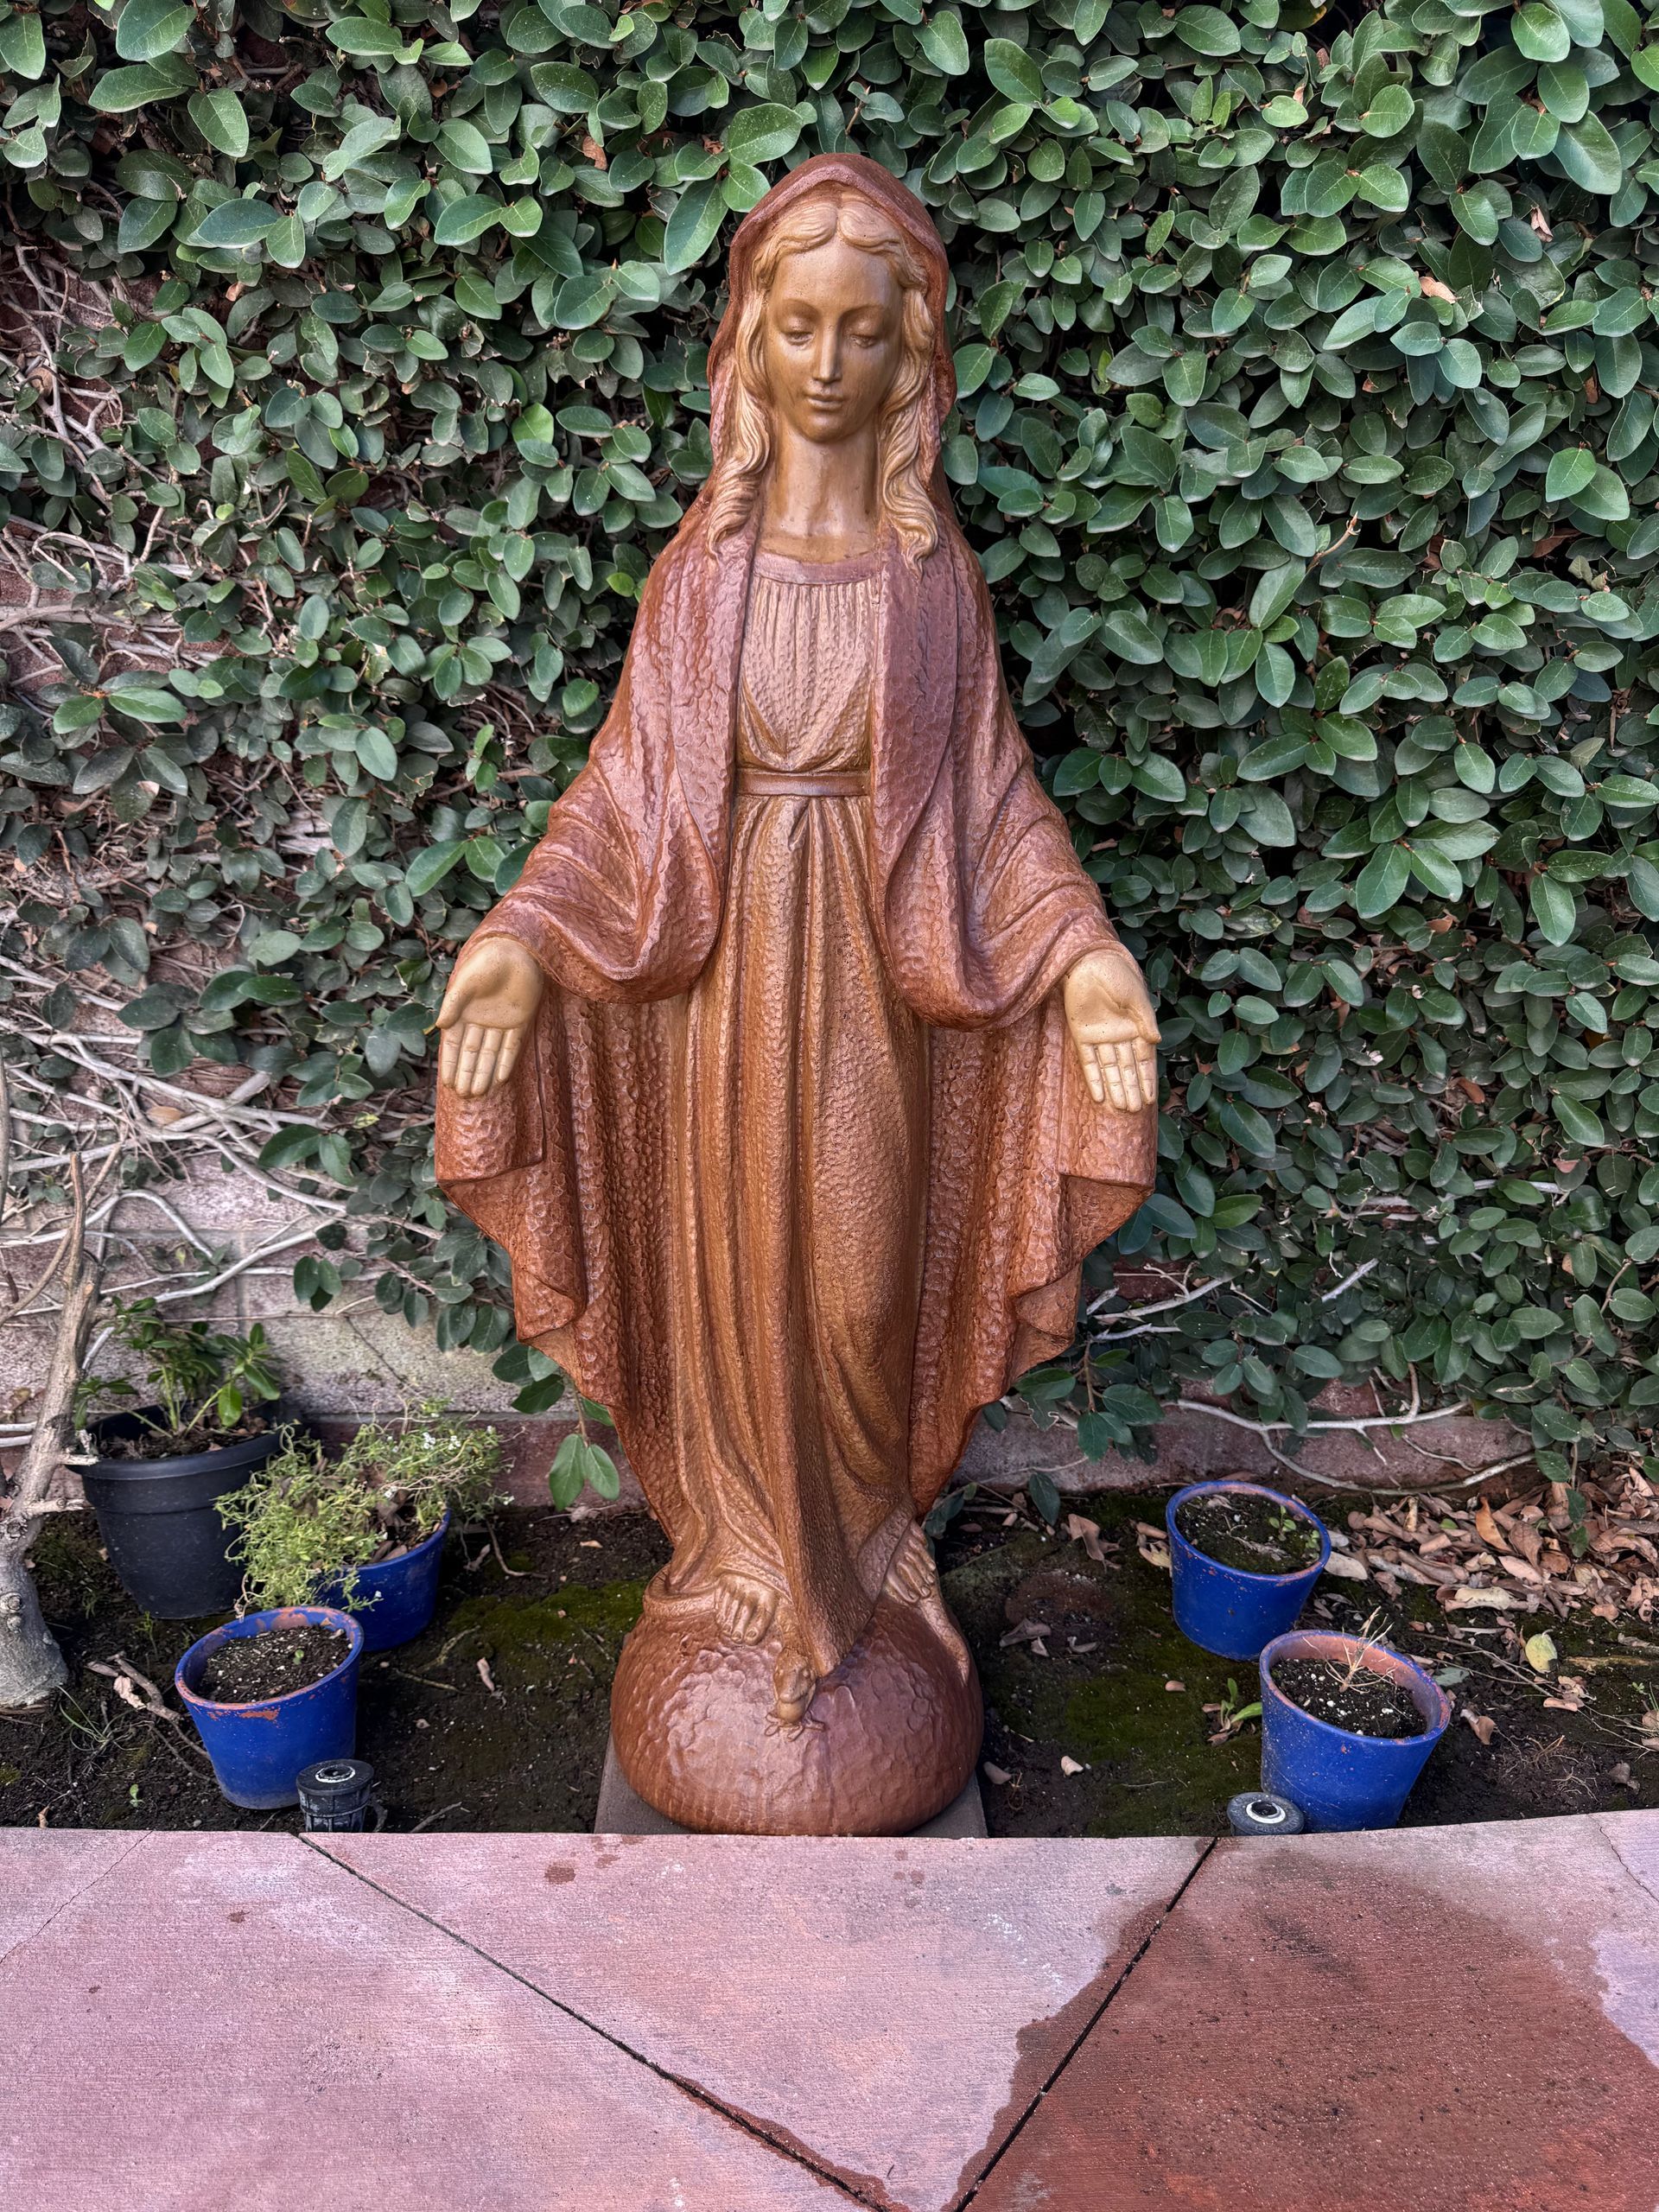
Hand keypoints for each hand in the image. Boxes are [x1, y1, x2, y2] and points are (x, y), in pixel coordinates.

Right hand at [436, 935, 542, 1097]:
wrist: (516, 949)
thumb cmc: (486, 961)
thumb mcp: (466, 982)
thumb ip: (454, 1003)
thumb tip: (441, 1026)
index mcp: (463, 1011)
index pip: (455, 1044)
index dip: (451, 1063)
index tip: (448, 1083)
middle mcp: (480, 1020)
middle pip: (472, 1053)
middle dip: (468, 1074)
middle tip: (464, 1096)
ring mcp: (500, 1021)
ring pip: (491, 1053)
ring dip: (485, 1073)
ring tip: (479, 1093)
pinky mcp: (520, 1020)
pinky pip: (512, 1046)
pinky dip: (507, 1062)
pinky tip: (501, 1079)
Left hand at [1064, 946, 1159, 1112]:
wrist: (1089, 960)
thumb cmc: (1117, 974)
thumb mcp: (1135, 997)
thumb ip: (1144, 1020)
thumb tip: (1155, 1043)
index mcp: (1136, 1027)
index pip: (1144, 1060)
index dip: (1147, 1080)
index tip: (1151, 1100)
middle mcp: (1119, 1036)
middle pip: (1126, 1068)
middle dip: (1131, 1090)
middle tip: (1135, 1112)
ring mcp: (1100, 1037)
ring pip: (1109, 1069)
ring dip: (1114, 1088)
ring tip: (1121, 1109)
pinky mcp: (1081, 1035)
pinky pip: (1088, 1061)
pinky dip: (1093, 1078)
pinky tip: (1098, 1096)